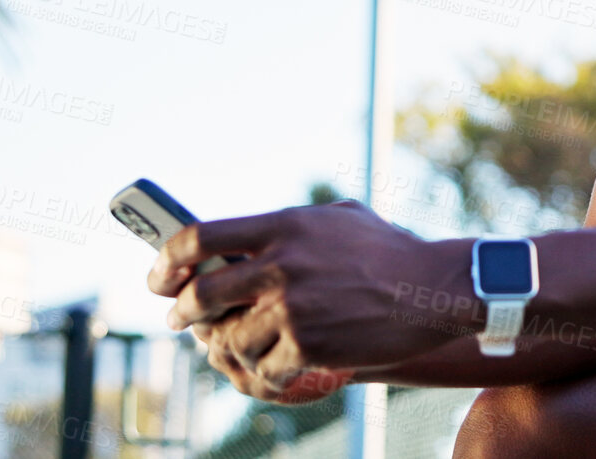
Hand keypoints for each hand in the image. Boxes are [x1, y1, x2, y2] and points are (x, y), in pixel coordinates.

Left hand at [147, 200, 474, 391]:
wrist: (435, 288)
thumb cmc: (390, 251)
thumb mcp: (337, 219)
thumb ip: (289, 227)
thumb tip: (243, 242)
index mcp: (283, 226)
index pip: (199, 238)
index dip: (167, 261)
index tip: (159, 277)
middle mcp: (280, 265)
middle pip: (200, 295)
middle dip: (183, 314)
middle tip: (183, 322)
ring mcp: (292, 307)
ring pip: (230, 340)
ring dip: (230, 350)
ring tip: (242, 349)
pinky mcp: (309, 345)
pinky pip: (265, 368)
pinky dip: (267, 374)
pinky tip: (279, 371)